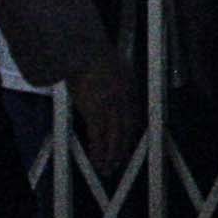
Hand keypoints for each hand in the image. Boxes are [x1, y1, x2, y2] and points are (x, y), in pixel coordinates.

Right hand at [67, 60, 138, 176]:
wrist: (83, 49)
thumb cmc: (90, 53)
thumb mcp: (108, 63)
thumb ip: (111, 77)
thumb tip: (102, 86)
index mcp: (129, 85)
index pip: (133, 114)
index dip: (130, 131)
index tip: (127, 142)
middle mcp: (124, 98)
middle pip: (127, 129)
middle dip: (123, 147)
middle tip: (119, 161)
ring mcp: (111, 106)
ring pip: (114, 136)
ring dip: (111, 154)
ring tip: (107, 167)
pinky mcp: (95, 111)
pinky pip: (98, 136)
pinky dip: (97, 149)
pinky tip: (95, 159)